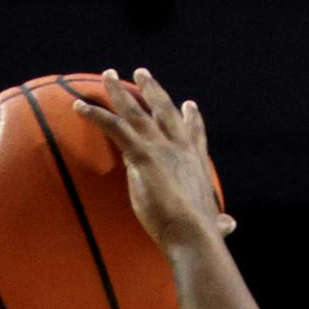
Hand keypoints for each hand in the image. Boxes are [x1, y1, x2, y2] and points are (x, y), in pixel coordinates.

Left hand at [72, 68, 234, 254]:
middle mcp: (180, 148)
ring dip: (119, 92)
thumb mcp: (213, 223)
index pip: (194, 135)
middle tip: (141, 73)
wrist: (193, 233)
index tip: (189, 105)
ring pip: (136, 112)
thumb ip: (219, 224)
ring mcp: (161, 148)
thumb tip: (229, 225)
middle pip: (164, 110)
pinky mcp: (142, 155)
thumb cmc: (202, 236)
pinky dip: (95, 115)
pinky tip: (79, 106)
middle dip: (152, 90)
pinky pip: (114, 128)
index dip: (192, 119)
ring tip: (108, 75)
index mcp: (196, 163)